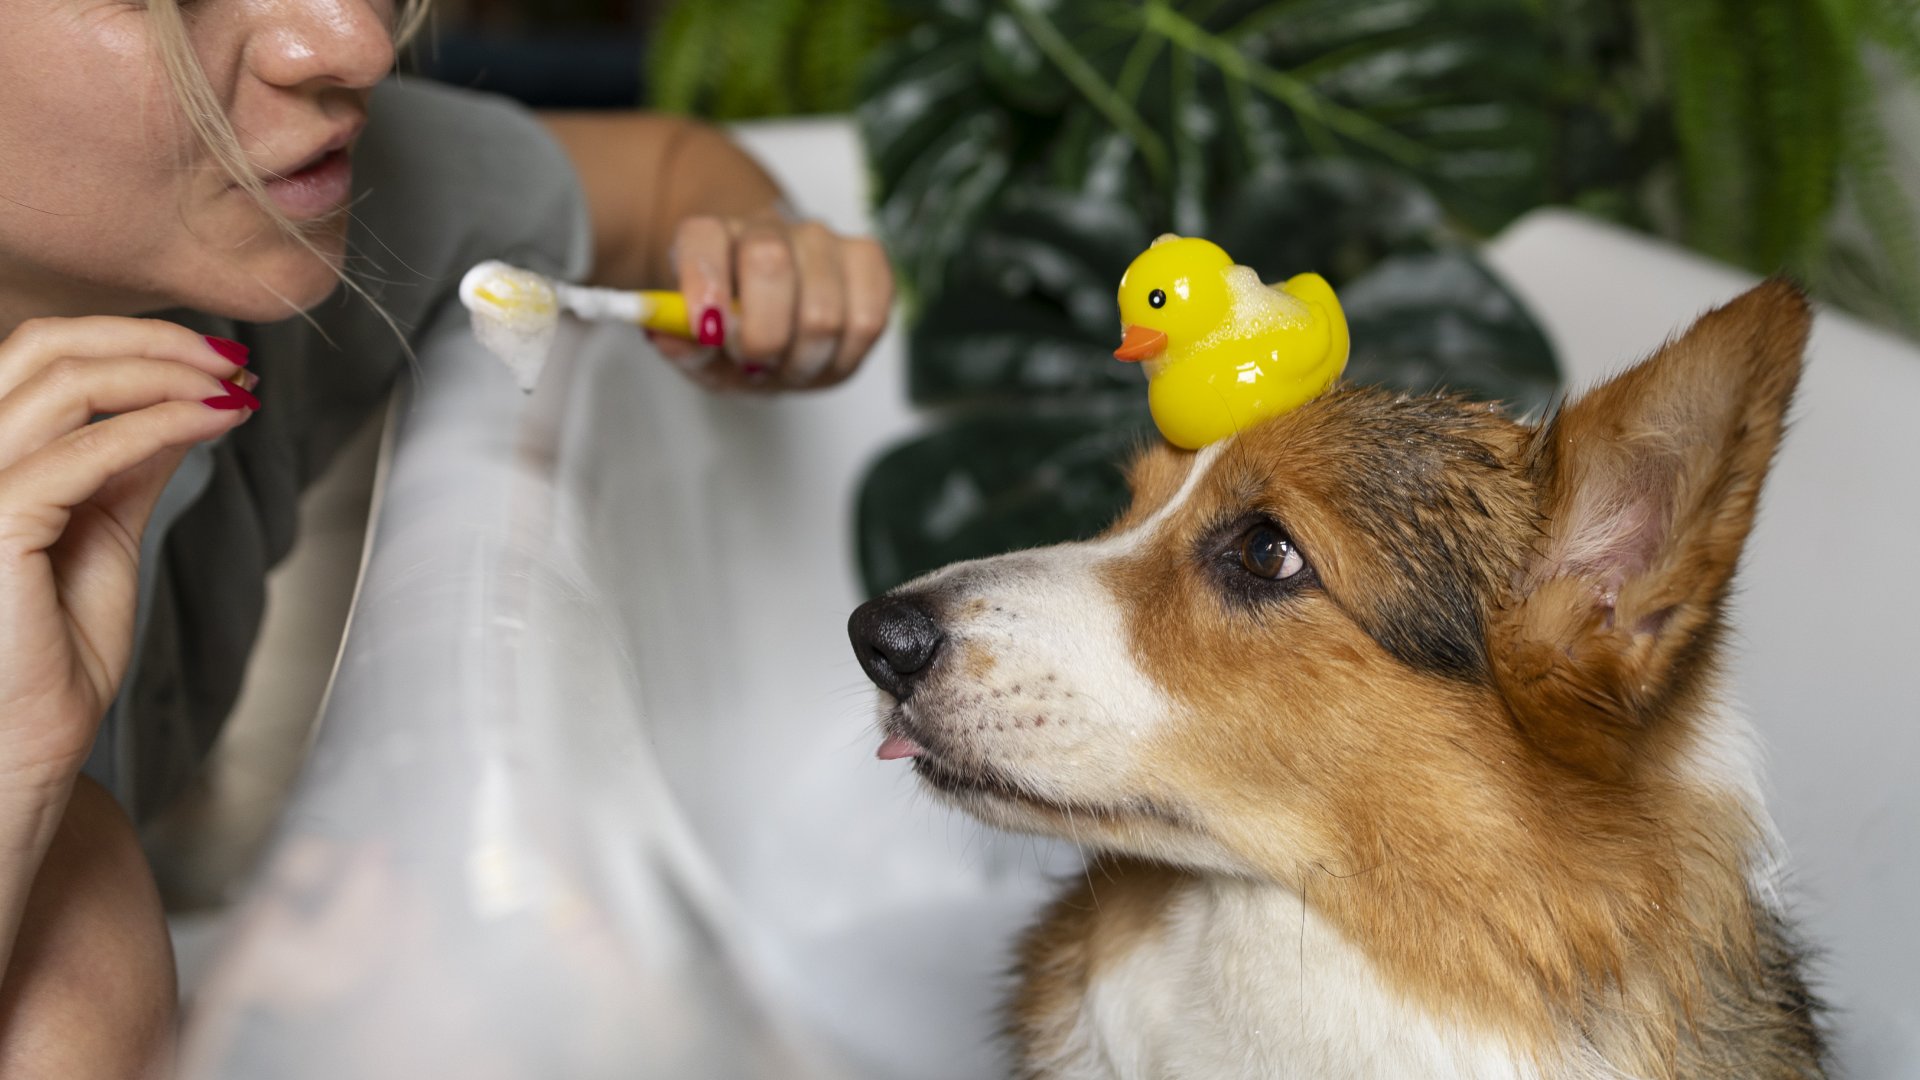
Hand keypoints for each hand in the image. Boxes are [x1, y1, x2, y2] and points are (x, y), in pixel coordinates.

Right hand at [0, 318, 256, 797]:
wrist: (22, 744)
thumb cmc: (51, 653)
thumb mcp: (103, 532)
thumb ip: (129, 465)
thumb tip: (185, 403)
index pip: (42, 355)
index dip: (134, 340)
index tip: (220, 358)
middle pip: (44, 346)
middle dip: (152, 338)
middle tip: (233, 359)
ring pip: (62, 380)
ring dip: (164, 371)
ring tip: (233, 388)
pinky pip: (83, 453)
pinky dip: (160, 423)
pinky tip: (215, 423)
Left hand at [651, 214, 893, 391]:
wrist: (780, 312)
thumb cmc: (738, 330)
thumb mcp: (701, 349)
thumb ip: (683, 347)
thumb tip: (668, 337)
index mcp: (713, 235)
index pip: (704, 237)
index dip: (705, 281)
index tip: (705, 327)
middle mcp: (770, 227)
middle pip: (770, 265)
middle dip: (761, 338)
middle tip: (753, 362)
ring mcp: (824, 240)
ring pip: (822, 311)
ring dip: (802, 360)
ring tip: (788, 366)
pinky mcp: (868, 261)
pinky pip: (868, 320)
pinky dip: (844, 357)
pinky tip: (825, 358)